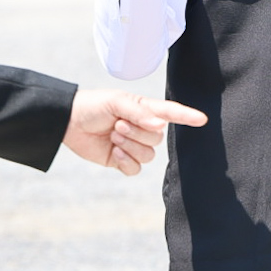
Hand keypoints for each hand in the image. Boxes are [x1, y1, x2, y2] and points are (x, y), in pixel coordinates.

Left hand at [63, 89, 206, 174]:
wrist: (68, 122)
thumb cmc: (94, 106)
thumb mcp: (117, 101)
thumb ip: (140, 112)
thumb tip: (160, 126)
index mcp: (145, 110)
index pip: (171, 114)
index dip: (186, 116)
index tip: (202, 119)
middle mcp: (142, 128)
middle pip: (157, 139)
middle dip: (137, 133)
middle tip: (117, 124)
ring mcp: (133, 146)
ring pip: (148, 155)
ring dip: (130, 146)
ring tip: (113, 136)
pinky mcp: (121, 161)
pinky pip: (135, 169)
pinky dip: (125, 162)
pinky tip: (113, 152)